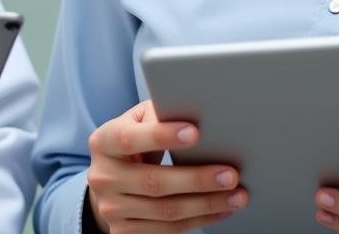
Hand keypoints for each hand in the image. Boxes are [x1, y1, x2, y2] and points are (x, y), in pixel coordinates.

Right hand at [85, 100, 248, 232]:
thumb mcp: (137, 120)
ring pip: (166, 212)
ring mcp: (112, 209)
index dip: (162, 136)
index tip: (195, 133)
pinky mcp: (124, 232)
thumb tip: (191, 116)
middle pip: (154, 183)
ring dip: (207, 205)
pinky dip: (199, 220)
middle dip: (197, 180)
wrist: (109, 179)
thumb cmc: (133, 140)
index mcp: (103, 142)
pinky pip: (168, 231)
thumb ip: (157, 116)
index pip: (130, 139)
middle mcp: (103, 177)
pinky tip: (219, 209)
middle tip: (231, 174)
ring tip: (236, 195)